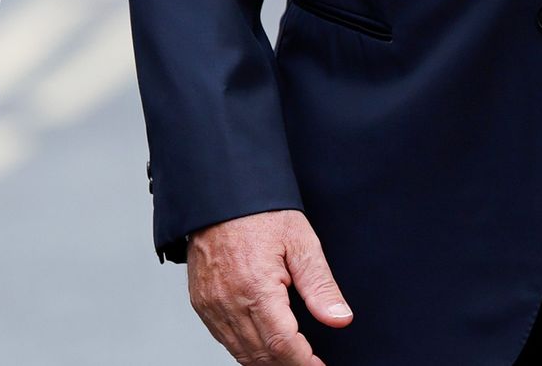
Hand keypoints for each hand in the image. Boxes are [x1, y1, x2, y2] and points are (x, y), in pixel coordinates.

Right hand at [187, 209, 351, 364]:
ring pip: (241, 352)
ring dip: (267, 361)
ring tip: (289, 356)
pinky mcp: (201, 301)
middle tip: (308, 361)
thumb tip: (340, 319)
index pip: (283, 344)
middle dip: (288, 364)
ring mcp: (211, 303)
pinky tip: (262, 343)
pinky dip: (244, 349)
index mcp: (256, 287)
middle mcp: (229, 300)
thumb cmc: (260, 212)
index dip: (304, 363)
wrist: (220, 194)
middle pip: (262, 355)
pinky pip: (223, 338)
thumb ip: (320, 286)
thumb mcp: (301, 242)